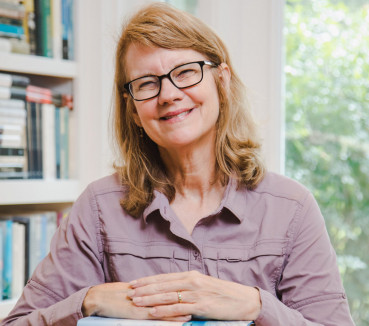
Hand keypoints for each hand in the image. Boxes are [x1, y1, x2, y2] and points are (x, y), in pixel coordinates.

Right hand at [82, 282, 190, 321]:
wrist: (101, 297)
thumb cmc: (118, 295)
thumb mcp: (138, 291)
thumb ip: (150, 292)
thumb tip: (161, 291)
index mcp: (150, 287)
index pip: (171, 288)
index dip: (184, 290)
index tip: (197, 293)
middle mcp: (149, 293)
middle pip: (172, 296)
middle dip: (186, 300)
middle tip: (199, 302)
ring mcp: (145, 303)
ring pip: (167, 307)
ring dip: (181, 310)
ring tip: (194, 312)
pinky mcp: (139, 313)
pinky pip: (157, 317)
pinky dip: (169, 319)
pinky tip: (179, 322)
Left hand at [127, 271, 260, 320]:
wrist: (243, 300)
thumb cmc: (222, 293)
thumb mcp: (203, 285)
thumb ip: (187, 286)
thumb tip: (170, 289)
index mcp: (191, 275)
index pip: (164, 277)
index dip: (148, 280)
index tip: (134, 282)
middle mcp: (191, 282)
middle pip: (162, 285)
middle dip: (144, 288)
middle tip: (129, 291)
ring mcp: (196, 293)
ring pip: (167, 296)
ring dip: (149, 299)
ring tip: (135, 301)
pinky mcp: (201, 305)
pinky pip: (178, 308)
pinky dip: (164, 310)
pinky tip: (152, 312)